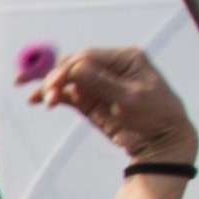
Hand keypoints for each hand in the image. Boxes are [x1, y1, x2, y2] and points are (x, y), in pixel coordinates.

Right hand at [26, 44, 198, 170]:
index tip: (54, 84)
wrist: (161, 143)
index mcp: (126, 59)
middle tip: (46, 95)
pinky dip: (52, 96)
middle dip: (55, 77)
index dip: (67, 68)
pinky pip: (67, 95)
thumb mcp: (130, 98)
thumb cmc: (156, 116)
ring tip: (37, 100)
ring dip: (50, 87)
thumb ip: (102, 83)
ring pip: (66, 80)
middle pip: (73, 65)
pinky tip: (38, 100)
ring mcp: (99, 85)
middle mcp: (110, 68)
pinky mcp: (91, 102)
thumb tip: (75, 68)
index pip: (87, 56)